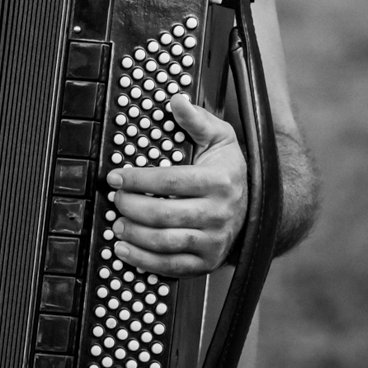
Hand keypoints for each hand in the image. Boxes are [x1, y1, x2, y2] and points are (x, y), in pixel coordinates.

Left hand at [106, 96, 246, 275]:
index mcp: (219, 181)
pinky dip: (145, 261)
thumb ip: (196, 119)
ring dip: (135, 235)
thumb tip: (175, 100)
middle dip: (132, 207)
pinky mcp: (207, 261)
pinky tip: (125, 250)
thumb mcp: (219, 137)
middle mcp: (219, 213)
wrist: (252, 206)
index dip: (138, 179)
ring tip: (117, 224)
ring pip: (167, 242)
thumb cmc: (227, 168)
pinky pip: (172, 266)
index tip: (115, 177)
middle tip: (115, 200)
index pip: (171, 181)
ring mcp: (214, 240)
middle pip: (165, 214)